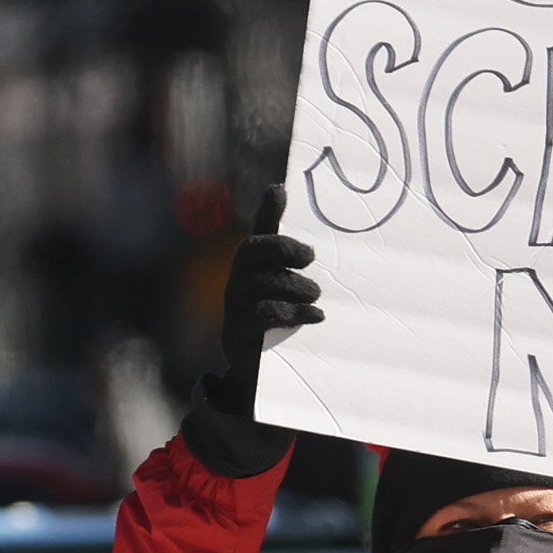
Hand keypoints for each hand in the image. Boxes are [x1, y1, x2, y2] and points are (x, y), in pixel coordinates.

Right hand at [211, 186, 320, 423]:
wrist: (257, 362)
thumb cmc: (278, 313)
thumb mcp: (291, 285)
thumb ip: (299, 258)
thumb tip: (311, 221)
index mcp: (254, 261)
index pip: (260, 228)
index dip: (267, 209)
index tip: (280, 190)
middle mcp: (239, 276)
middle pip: (254, 250)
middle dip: (283, 249)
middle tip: (310, 258)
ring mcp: (236, 302)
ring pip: (262, 282)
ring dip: (295, 286)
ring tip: (316, 295)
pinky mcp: (238, 329)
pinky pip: (264, 313)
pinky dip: (293, 313)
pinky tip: (315, 315)